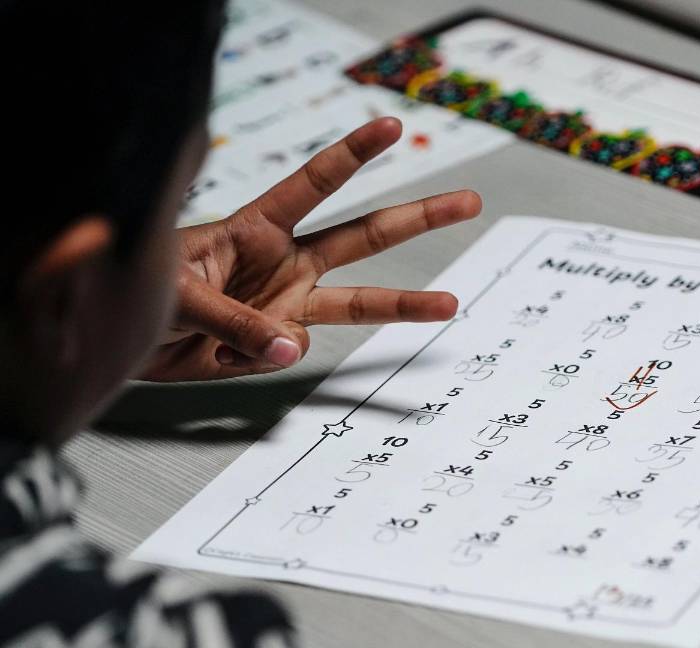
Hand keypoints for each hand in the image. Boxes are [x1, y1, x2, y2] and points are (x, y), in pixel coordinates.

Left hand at [142, 118, 480, 380]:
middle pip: (364, 237)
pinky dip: (250, 360)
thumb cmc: (141, 291)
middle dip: (418, 217)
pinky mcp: (277, 345)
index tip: (391, 126)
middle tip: (466, 202)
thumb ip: (236, 321)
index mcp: (258, 229)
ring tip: (449, 304)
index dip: (354, 154)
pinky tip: (214, 353)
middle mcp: (285, 264)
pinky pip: (284, 356)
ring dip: (406, 304)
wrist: (122, 339)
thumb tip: (292, 348)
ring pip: (359, 303)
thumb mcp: (178, 294)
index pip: (314, 185)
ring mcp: (287, 305)